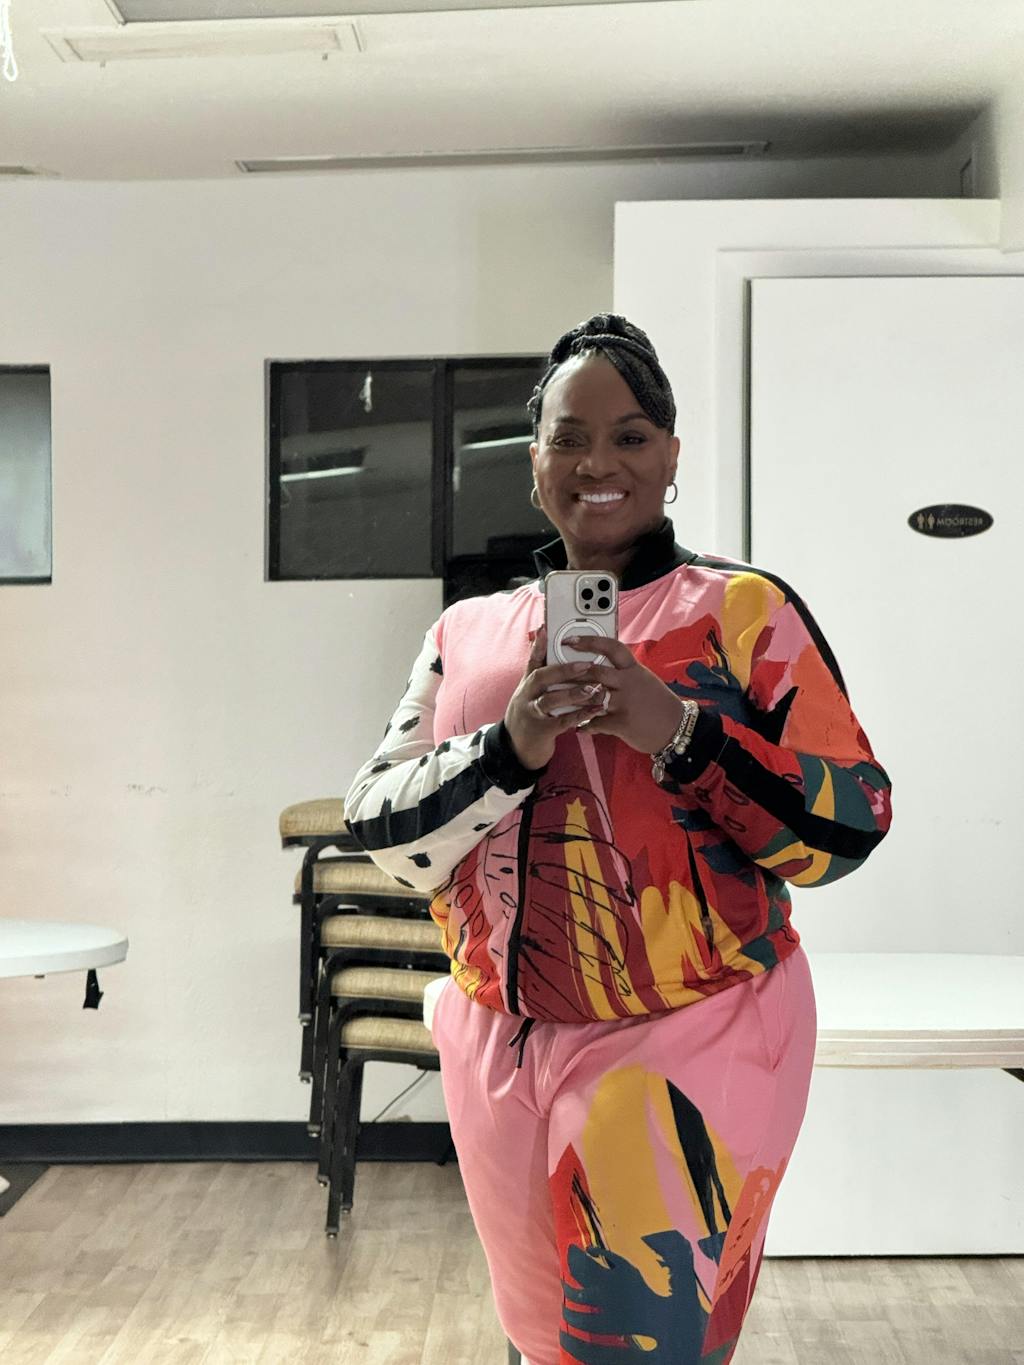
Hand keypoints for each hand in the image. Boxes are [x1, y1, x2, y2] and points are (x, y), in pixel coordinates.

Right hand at [504, 627, 610, 769]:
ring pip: (550, 700)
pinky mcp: (541, 731)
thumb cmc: (530, 716)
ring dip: (572, 694)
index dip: (538, 645)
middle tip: (585, 665)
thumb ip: (542, 677)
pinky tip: (594, 710)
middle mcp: (525, 697)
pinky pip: (561, 722)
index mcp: (526, 685)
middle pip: (540, 678)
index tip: (547, 629)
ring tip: (593, 689)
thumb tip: (551, 652)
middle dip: (563, 670)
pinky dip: (578, 715)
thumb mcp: (531, 695)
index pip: (531, 661)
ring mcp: (531, 714)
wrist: (516, 749)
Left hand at [562, 634, 685, 754]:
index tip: (571, 639)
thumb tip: (602, 664)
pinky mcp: (621, 722)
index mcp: (634, 669)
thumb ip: (624, 673)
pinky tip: (579, 727)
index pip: (612, 647)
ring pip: (591, 696)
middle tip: (556, 670)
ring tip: (561, 699)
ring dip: (574, 698)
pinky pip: (596, 722)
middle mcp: (629, 683)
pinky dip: (585, 725)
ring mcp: (625, 702)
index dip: (590, 641)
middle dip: (573, 670)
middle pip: (596, 670)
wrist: (676, 728)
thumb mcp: (644, 680)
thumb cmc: (658, 703)